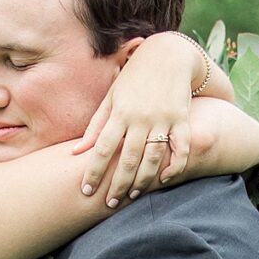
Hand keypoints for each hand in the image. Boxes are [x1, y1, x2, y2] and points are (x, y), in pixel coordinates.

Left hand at [76, 35, 208, 205]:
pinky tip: (163, 180)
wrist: (169, 54)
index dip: (93, 171)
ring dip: (142, 181)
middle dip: (117, 184)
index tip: (85, 191)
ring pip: (153, 158)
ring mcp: (163, 118)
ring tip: (131, 197)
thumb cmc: (133, 77)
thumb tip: (76, 152)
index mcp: (120, 112)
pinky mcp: (182, 118)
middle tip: (109, 204)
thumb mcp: (112, 97)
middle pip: (127, 159)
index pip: (102, 148)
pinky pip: (181, 148)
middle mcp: (141, 117)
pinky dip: (174, 166)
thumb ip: (96, 125)